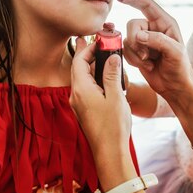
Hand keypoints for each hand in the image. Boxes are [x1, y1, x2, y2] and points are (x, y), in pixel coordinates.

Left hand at [69, 37, 131, 157]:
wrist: (109, 153)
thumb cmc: (113, 127)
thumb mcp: (116, 97)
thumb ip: (112, 75)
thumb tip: (112, 57)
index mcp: (81, 90)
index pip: (79, 61)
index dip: (88, 48)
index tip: (98, 39)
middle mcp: (76, 96)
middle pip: (78, 68)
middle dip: (86, 54)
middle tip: (92, 41)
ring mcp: (79, 104)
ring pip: (82, 79)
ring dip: (90, 66)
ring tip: (100, 55)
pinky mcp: (85, 110)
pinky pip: (86, 88)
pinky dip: (93, 78)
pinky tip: (103, 76)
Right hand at [115, 0, 192, 102]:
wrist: (176, 87)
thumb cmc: (181, 69)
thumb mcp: (175, 53)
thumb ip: (158, 40)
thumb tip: (138, 35)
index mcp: (165, 23)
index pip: (146, 5)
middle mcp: (153, 29)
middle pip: (132, 25)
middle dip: (136, 41)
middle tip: (147, 55)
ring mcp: (144, 41)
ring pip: (127, 39)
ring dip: (136, 54)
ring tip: (150, 63)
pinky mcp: (137, 52)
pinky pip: (126, 51)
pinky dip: (134, 60)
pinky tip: (147, 66)